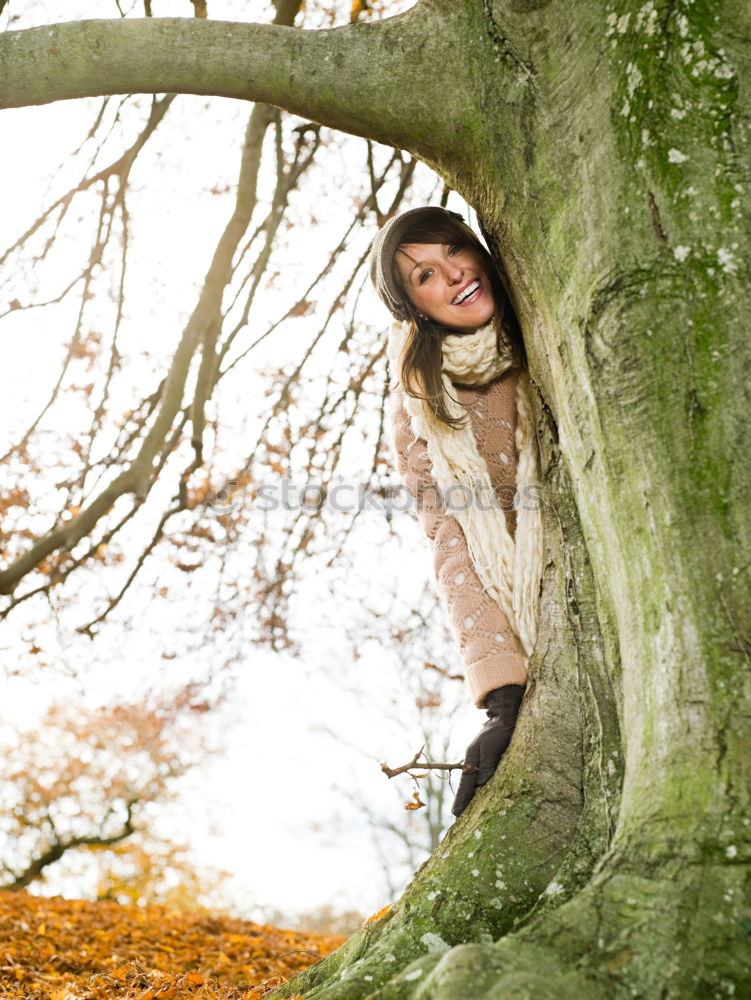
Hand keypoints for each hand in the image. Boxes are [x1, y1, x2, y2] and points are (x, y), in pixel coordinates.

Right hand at [452, 684, 524, 816]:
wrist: (505, 715)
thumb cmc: (499, 731)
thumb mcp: (492, 747)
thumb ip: (487, 766)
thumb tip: (481, 786)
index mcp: (472, 759)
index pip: (466, 784)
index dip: (462, 799)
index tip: (456, 814)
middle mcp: (473, 761)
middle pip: (467, 784)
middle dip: (463, 800)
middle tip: (457, 816)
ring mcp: (480, 759)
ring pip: (473, 781)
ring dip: (470, 795)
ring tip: (466, 809)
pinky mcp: (488, 758)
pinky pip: (481, 776)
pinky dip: (478, 787)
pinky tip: (479, 793)